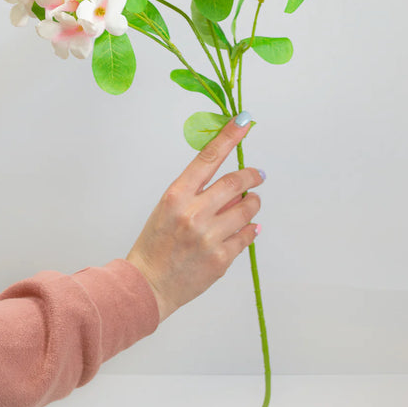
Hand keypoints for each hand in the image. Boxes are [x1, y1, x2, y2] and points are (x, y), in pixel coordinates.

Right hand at [126, 114, 262, 322]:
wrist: (148, 284)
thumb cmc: (156, 243)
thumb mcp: (168, 208)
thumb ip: (197, 194)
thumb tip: (232, 183)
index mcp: (176, 195)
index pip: (208, 158)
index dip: (228, 136)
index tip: (243, 121)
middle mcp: (193, 213)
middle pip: (234, 182)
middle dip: (252, 176)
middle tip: (259, 175)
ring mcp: (209, 237)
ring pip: (246, 209)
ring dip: (252, 203)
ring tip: (250, 203)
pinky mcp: (221, 259)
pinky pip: (247, 236)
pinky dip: (250, 229)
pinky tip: (247, 228)